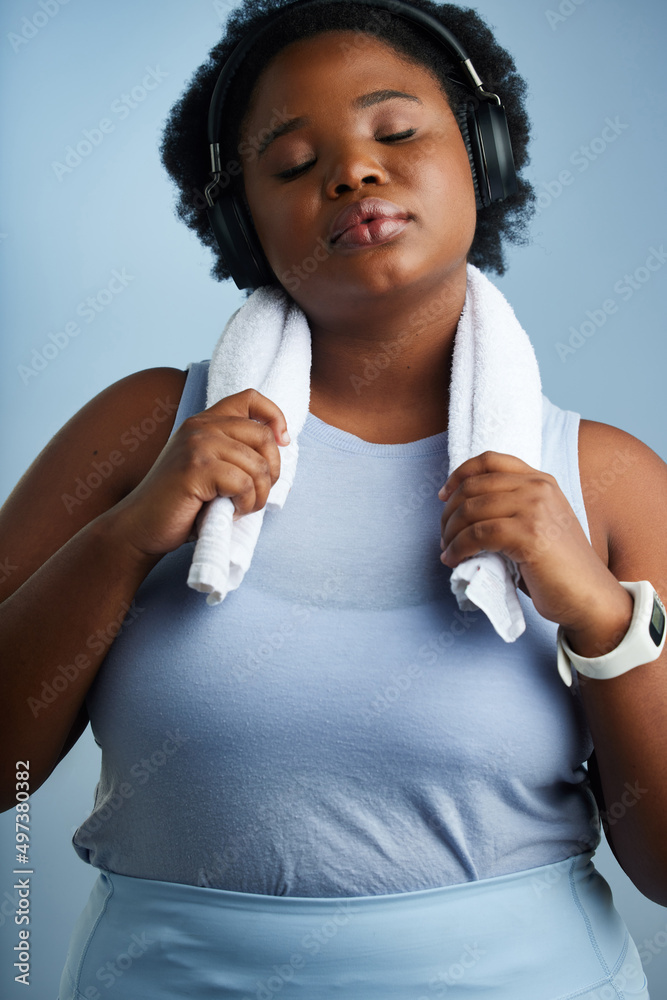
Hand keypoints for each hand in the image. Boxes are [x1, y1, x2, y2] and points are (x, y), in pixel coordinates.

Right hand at [108, 388, 289, 557]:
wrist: (140, 526)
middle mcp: (200, 427)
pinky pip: (244, 484)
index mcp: (204, 422)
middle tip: (256, 495)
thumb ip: (234, 452)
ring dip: (257, 496)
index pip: (250, 398)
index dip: (275, 417)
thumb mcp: (209, 468)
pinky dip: (245, 505)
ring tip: (239, 508)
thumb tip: (280, 448)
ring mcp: (197, 445)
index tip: (282, 443)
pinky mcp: (197, 468)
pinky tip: (228, 513)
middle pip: (264, 437)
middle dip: (272, 472)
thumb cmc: (180, 503)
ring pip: (258, 465)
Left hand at [438, 451, 630, 640]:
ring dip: (450, 533)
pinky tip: (453, 560)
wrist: (590, 596)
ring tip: (447, 551)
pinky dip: (458, 548)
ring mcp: (535, 508)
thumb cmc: (559, 568)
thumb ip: (510, 509)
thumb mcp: (537, 524)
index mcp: (540, 480)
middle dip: (449, 512)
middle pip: (474, 486)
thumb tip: (463, 512)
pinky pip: (478, 535)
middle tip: (443, 536)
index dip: (459, 475)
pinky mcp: (529, 534)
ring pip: (471, 510)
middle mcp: (538, 487)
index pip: (490, 460)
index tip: (444, 496)